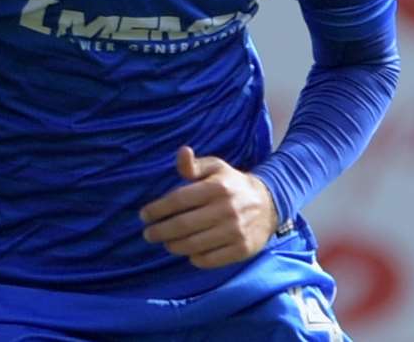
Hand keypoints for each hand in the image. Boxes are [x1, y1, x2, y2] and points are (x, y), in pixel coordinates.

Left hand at [139, 145, 278, 269]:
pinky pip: (209, 260)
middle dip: (160, 231)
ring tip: (166, 242)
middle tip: (149, 234)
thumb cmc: (232, 184)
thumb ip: (195, 165)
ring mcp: (235, 232)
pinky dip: (194, 258)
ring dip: (173, 245)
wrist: (269, 204)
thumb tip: (182, 152)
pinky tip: (188, 251)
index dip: (157, 209)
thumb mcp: (216, 168)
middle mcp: (226, 209)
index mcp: (217, 187)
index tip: (144, 215)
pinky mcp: (241, 250)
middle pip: (182, 225)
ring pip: (193, 245)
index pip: (178, 200)